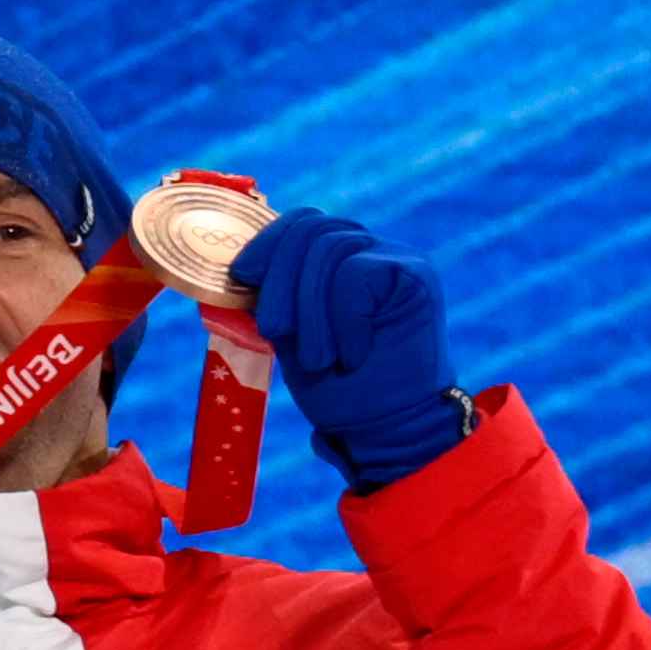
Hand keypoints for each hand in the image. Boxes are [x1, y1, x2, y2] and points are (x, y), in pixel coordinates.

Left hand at [227, 205, 471, 487]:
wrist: (387, 427)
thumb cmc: (338, 387)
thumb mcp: (290, 336)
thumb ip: (272, 297)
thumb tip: (234, 272)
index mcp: (340, 259)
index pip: (302, 222)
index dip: (267, 243)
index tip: (243, 276)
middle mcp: (371, 249)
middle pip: (312, 229)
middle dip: (281, 281)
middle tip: (275, 330)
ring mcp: (397, 257)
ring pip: (331, 250)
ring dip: (311, 311)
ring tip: (319, 359)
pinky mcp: (416, 275)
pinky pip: (357, 274)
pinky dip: (343, 318)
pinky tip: (351, 354)